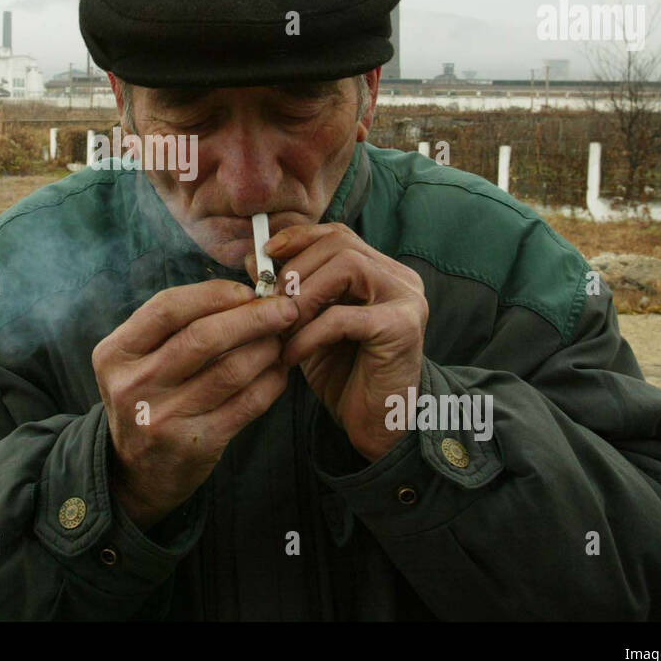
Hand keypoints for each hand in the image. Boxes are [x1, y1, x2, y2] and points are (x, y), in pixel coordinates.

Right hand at [92, 280, 298, 529]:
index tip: (246, 292)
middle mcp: (134, 384)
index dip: (213, 294)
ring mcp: (164, 417)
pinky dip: (271, 382)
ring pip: (230, 370)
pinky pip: (246, 404)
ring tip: (281, 340)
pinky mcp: (197, 443)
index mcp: (116, 353)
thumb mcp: (139, 360)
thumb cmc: (146, 399)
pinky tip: (279, 371)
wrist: (135, 472)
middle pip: (202, 337)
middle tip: (285, 309)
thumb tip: (244, 296)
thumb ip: (176, 327)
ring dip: (266, 349)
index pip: (167, 308)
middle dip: (252, 317)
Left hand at [247, 223, 427, 462]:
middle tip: (270, 304)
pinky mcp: (401, 327)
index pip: (338, 235)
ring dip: (303, 295)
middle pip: (340, 245)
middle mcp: (400, 278)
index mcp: (381, 272)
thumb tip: (254, 260)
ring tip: (282, 326)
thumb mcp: (308, 327)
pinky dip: (309, 334)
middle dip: (295, 270)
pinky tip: (293, 356)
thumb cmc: (344, 375)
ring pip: (346, 267)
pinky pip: (342, 316)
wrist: (377, 425)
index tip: (266, 253)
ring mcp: (406, 299)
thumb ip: (289, 292)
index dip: (300, 238)